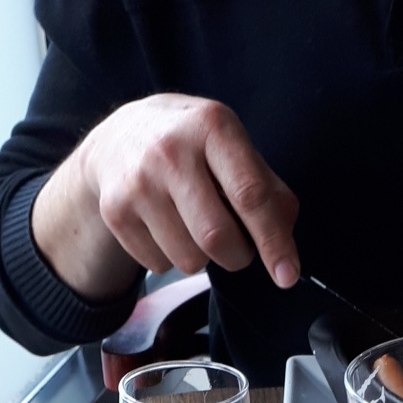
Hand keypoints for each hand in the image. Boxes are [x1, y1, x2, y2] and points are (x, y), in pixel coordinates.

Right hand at [34, 93, 300, 300]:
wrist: (117, 139)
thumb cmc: (190, 147)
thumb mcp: (232, 148)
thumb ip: (267, 190)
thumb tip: (284, 241)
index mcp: (213, 127)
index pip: (250, 195)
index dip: (273, 241)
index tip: (287, 275)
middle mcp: (172, 150)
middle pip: (217, 238)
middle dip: (237, 256)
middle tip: (235, 244)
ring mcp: (139, 182)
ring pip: (189, 261)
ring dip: (201, 258)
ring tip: (192, 225)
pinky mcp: (115, 211)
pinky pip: (159, 265)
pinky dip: (170, 259)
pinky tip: (165, 227)